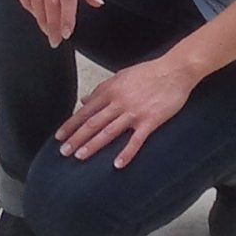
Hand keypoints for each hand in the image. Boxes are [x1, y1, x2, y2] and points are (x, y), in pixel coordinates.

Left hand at [56, 56, 196, 166]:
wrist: (175, 70)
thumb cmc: (149, 72)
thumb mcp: (121, 76)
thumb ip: (102, 89)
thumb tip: (84, 100)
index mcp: (112, 90)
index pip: (86, 110)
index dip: (72, 124)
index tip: (60, 136)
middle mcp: (119, 102)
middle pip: (93, 123)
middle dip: (77, 138)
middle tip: (63, 152)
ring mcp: (135, 112)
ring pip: (109, 131)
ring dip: (93, 145)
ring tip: (80, 156)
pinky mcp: (150, 120)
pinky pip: (136, 140)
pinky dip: (127, 153)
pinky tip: (117, 164)